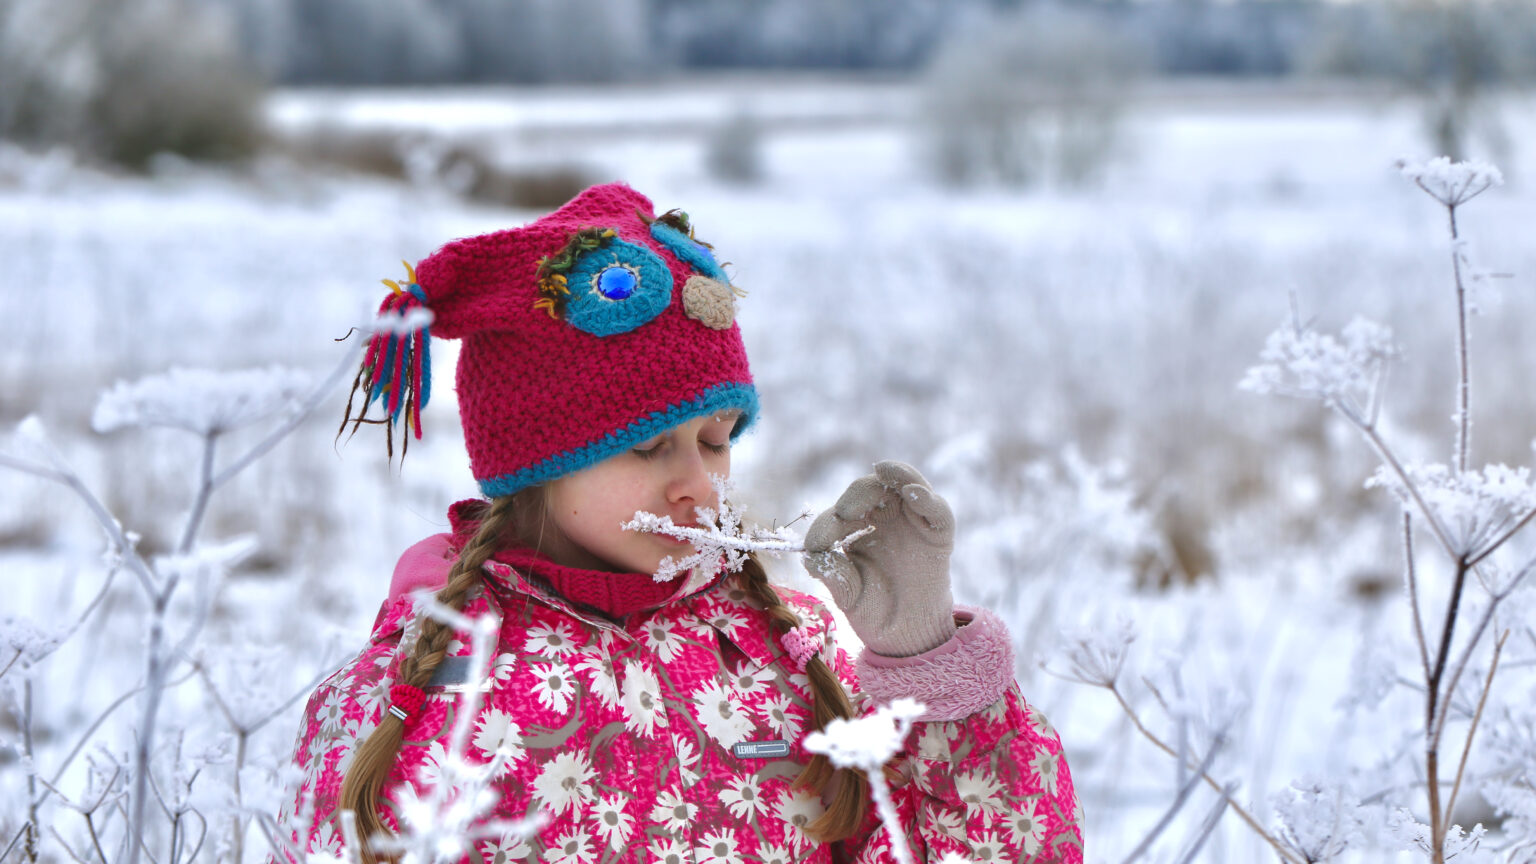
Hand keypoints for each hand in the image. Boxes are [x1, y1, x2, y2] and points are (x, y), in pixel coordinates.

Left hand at [802, 460, 957, 656]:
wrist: (908, 633)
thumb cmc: (874, 609)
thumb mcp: (848, 594)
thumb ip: (834, 575)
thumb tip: (809, 557)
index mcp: (856, 527)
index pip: (839, 514)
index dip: (826, 525)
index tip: (817, 545)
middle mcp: (884, 517)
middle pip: (870, 489)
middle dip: (856, 495)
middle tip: (843, 513)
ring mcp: (913, 521)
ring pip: (905, 485)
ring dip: (895, 474)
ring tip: (882, 469)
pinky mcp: (938, 533)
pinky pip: (937, 509)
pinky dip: (926, 498)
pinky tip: (913, 492)